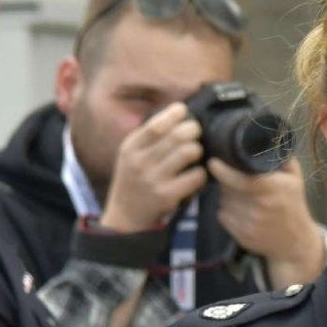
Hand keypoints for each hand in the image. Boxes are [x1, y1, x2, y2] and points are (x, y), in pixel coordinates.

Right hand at [98, 102, 207, 233]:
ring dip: (198, 150)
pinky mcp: (167, 196)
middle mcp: (140, 162)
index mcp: (131, 147)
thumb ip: (148, 136)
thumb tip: (177, 112)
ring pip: (188, 153)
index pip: (155, 124)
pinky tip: (197, 174)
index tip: (183, 110)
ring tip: (196, 153)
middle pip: (177, 136)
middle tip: (196, 133)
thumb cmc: (133, 180)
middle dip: (193, 130)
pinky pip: (195, 176)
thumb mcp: (130, 154)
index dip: (174, 114)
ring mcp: (154, 179)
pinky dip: (201, 173)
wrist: (125, 216)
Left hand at [207, 158, 325, 287]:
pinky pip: (222, 216)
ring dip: (226, 195)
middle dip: (225, 180)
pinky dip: (226, 210)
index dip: (223, 171)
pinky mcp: (240, 236)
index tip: (213, 162)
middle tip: (232, 176)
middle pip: (228, 189)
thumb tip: (265, 137)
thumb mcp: (294, 178)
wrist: (295, 241)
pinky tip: (239, 208)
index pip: (241, 180)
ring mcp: (249, 224)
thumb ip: (281, 157)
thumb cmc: (293, 204)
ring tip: (238, 193)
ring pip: (223, 202)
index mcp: (272, 190)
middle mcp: (259, 209)